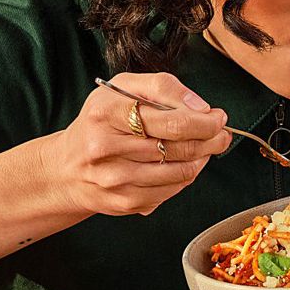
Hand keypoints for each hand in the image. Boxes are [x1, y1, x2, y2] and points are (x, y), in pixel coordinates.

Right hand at [46, 74, 231, 216]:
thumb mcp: (122, 89)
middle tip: (221, 132)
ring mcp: (115, 179)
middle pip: (180, 147)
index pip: (172, 120)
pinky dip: (186, 176)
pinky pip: (172, 190)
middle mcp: (105, 148)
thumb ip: (162, 87)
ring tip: (208, 146)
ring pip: (181, 171)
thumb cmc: (101, 122)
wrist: (67, 167)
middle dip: (211, 138)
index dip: (204, 120)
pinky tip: (185, 164)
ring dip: (203, 158)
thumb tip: (200, 106)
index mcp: (106, 113)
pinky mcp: (124, 201)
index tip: (217, 116)